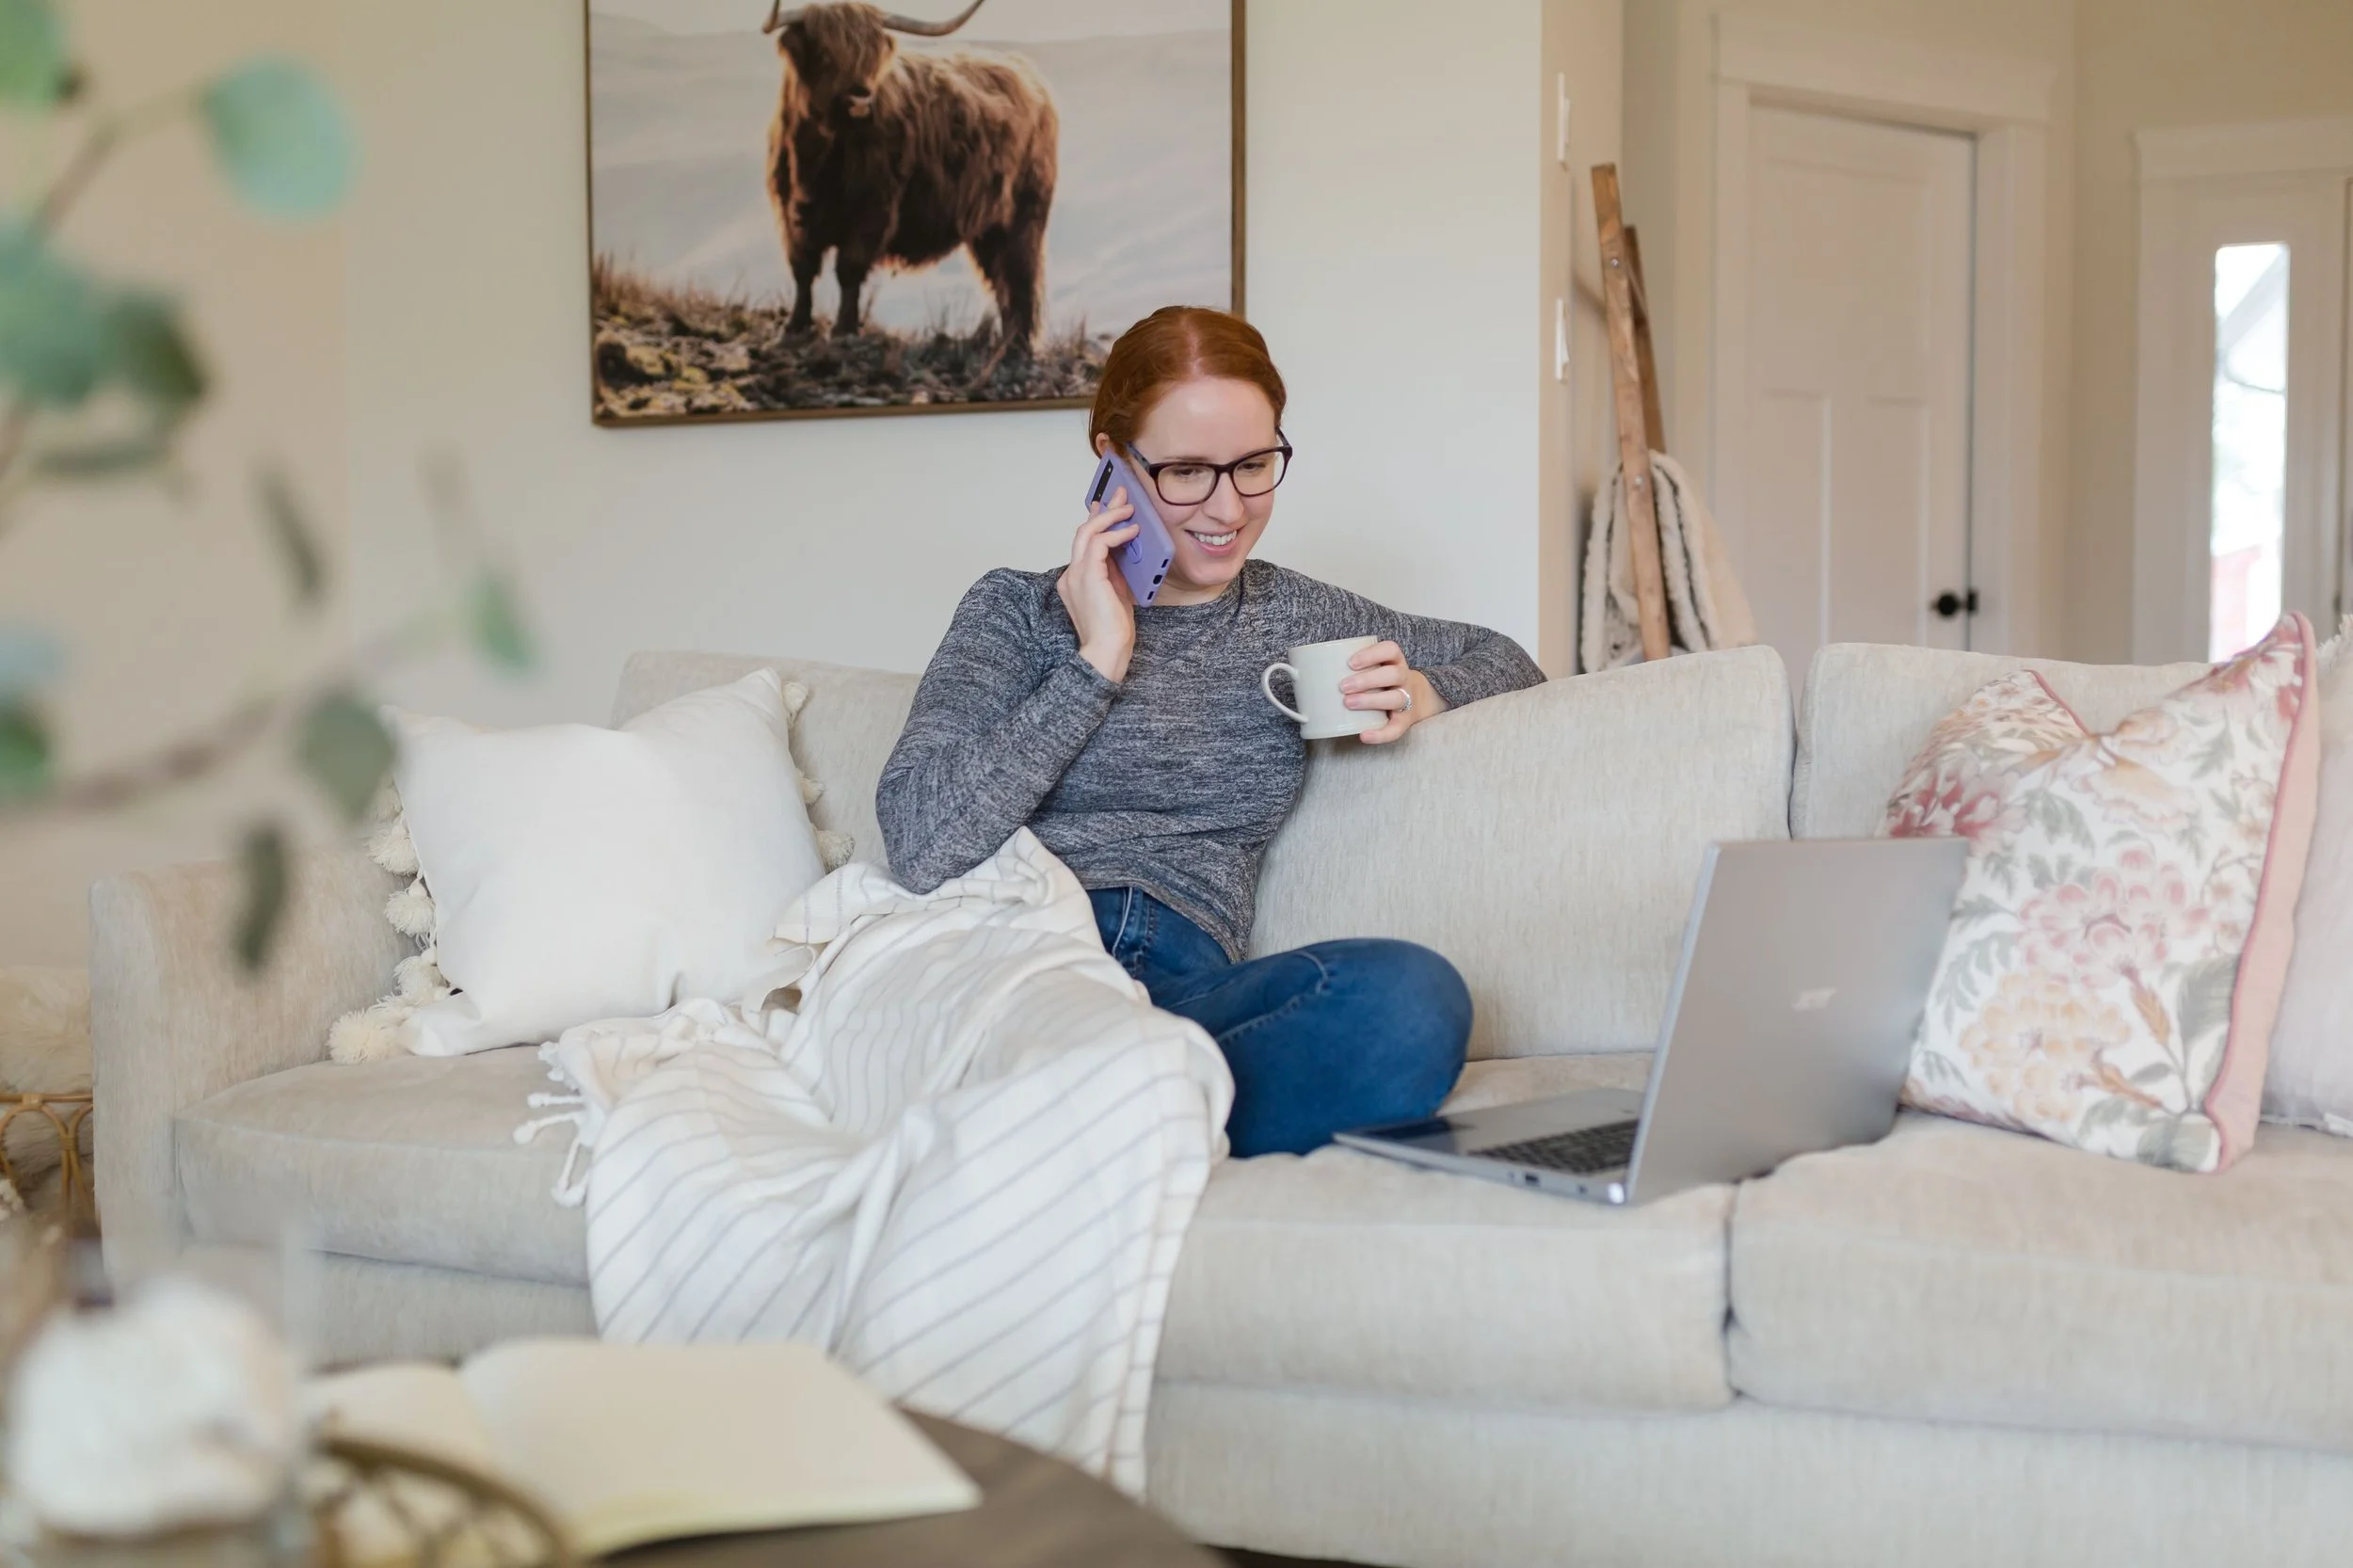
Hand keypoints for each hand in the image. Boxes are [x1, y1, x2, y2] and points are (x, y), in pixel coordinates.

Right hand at [1058, 489, 1139, 681]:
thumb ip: (1116, 571)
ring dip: (1110, 517)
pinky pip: (1098, 544)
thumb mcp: (1117, 592)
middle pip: (1083, 531)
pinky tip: (1132, 530)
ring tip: (1129, 509)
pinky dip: (1116, 533)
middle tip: (1120, 494)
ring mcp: (1076, 574)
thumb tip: (1125, 548)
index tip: (1107, 505)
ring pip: (1087, 532)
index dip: (1096, 520)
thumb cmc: (1114, 631)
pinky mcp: (1087, 576)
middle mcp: (1071, 574)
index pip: (1084, 542)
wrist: (1107, 652)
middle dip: (1103, 510)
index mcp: (1075, 579)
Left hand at [1341, 640, 1446, 744]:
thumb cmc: (1380, 682)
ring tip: (1348, 704)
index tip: (1350, 662)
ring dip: (1371, 700)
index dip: (1372, 654)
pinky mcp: (1405, 721)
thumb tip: (1299, 671)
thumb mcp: (1371, 669)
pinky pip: (1397, 729)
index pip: (1390, 650)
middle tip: (1343, 686)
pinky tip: (1364, 735)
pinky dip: (1381, 734)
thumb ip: (1346, 667)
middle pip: (1393, 674)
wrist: (1415, 699)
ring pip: (1396, 698)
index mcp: (1394, 662)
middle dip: (1367, 679)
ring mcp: (1407, 699)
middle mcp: (1404, 678)